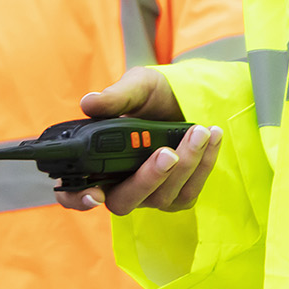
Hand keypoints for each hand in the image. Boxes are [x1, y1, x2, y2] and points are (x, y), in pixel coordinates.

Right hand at [54, 67, 219, 215]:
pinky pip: (189, 191)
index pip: (75, 192)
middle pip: (124, 201)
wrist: (185, 98)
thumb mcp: (137, 87)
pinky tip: (212, 137)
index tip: (94, 194)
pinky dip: (203, 164)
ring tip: (199, 131)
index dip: (79, 199)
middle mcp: (120, 184)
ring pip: (161, 197)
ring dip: (184, 164)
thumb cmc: (152, 95)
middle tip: (167, 153)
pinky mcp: (177, 195)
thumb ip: (115, 96)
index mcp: (97, 162)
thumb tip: (89, 103)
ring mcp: (149, 194)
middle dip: (148, 179)